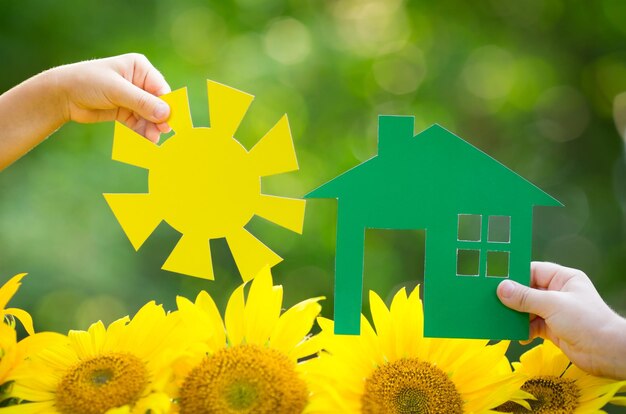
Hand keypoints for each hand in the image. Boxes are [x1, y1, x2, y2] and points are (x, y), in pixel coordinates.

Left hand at [53, 53, 170, 142]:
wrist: (62, 95)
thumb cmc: (88, 83)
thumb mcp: (116, 91)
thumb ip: (142, 102)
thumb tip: (166, 114)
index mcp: (140, 68)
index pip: (160, 88)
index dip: (167, 105)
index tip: (169, 121)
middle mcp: (139, 81)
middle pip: (157, 103)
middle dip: (159, 119)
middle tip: (161, 133)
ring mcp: (133, 97)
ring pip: (149, 115)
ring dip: (151, 127)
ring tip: (151, 139)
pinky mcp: (125, 111)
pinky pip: (139, 123)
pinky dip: (142, 131)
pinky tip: (145, 140)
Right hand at [497, 261, 625, 378]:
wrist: (608, 354)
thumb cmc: (586, 321)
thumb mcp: (553, 305)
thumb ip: (525, 297)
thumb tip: (501, 288)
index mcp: (563, 278)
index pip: (533, 271)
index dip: (515, 275)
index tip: (494, 280)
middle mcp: (558, 292)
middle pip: (528, 291)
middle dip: (512, 298)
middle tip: (491, 301)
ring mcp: (555, 311)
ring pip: (528, 309)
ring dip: (515, 315)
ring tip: (500, 319)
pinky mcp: (553, 329)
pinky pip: (531, 325)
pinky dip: (523, 330)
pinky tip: (516, 335)